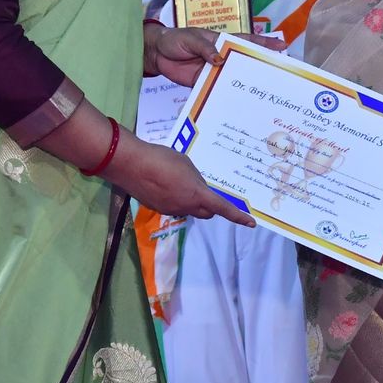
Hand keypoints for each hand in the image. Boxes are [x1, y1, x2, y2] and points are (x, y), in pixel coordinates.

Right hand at [108, 141, 255, 226]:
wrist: (130, 165)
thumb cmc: (161, 158)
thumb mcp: (185, 164)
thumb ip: (195, 178)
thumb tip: (196, 186)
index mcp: (196, 195)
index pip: (222, 208)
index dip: (238, 216)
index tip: (251, 223)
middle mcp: (185, 207)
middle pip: (207, 212)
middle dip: (211, 205)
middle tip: (207, 190)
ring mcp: (170, 210)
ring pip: (189, 210)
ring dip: (192, 201)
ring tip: (181, 181)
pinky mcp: (157, 208)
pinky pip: (175, 206)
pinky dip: (176, 198)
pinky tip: (166, 183)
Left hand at [145, 25, 288, 86]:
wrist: (155, 53)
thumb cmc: (175, 39)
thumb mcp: (190, 39)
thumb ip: (205, 48)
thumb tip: (220, 59)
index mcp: (221, 41)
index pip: (246, 42)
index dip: (263, 44)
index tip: (281, 46)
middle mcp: (221, 56)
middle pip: (244, 62)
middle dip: (261, 68)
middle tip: (279, 76)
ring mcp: (213, 71)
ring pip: (233, 78)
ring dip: (245, 85)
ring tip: (263, 93)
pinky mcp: (203, 83)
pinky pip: (217, 90)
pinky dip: (226, 96)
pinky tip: (237, 104)